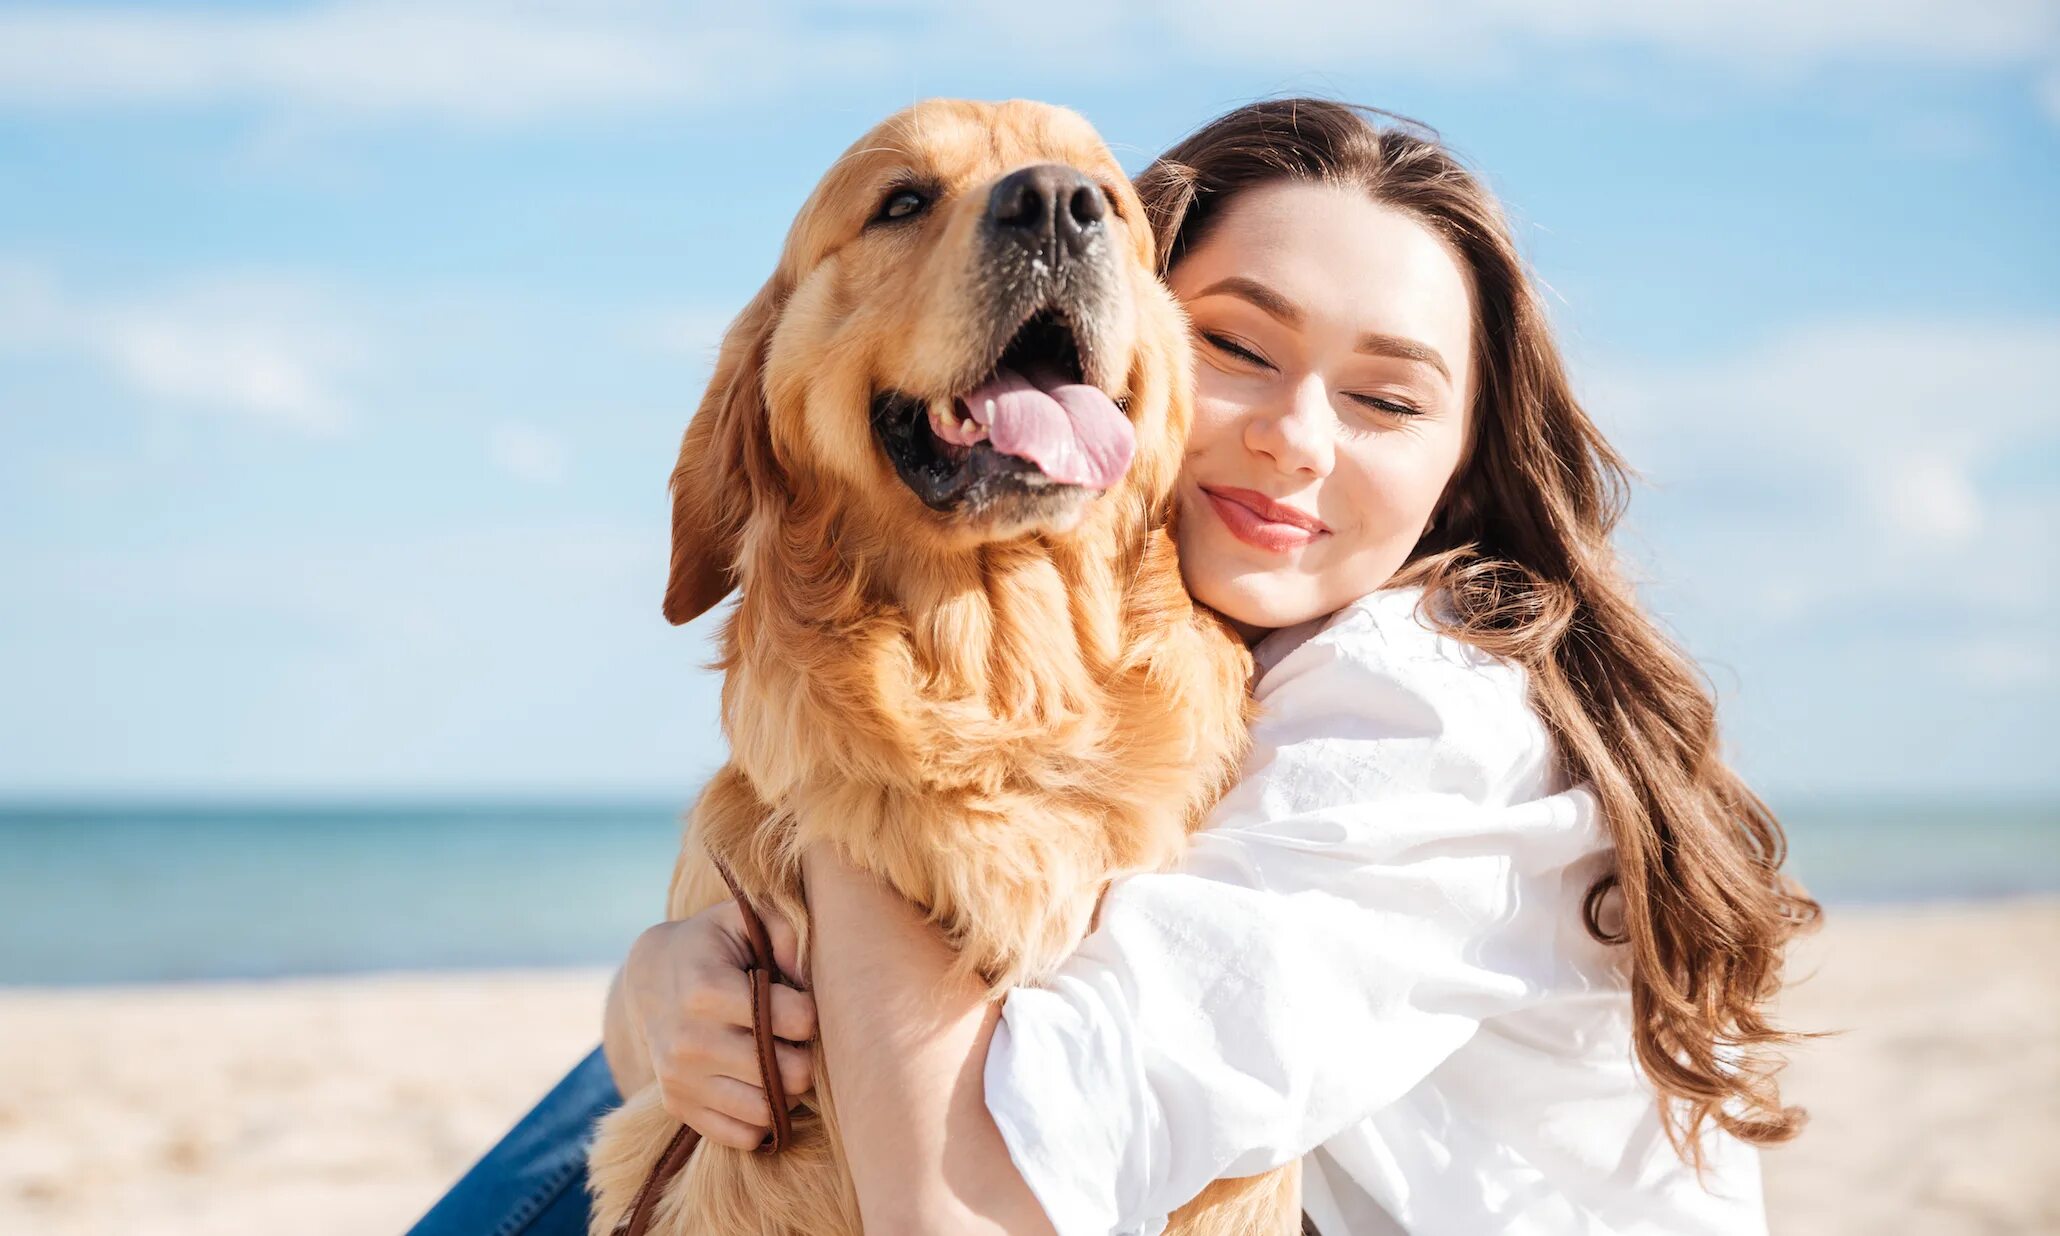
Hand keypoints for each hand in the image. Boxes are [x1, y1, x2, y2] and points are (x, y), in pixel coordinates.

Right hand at [621, 898, 817, 1148]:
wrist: (650, 978)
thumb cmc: (712, 946)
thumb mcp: (742, 919)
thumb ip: (784, 931)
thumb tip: (806, 977)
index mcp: (707, 990)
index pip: (796, 1020)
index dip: (811, 1013)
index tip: (801, 1004)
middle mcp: (690, 1041)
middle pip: (788, 1072)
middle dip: (805, 1055)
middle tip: (796, 1039)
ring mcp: (680, 1079)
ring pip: (767, 1111)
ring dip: (786, 1090)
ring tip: (780, 1061)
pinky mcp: (678, 1105)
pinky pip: (741, 1135)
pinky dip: (761, 1118)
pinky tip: (760, 1086)